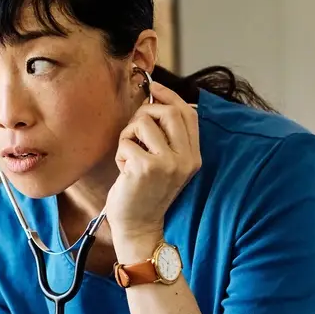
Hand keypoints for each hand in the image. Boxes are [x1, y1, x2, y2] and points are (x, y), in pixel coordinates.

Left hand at [106, 83, 200, 260]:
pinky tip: (124, 171)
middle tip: (133, 131)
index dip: (169, 96)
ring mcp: (168, 163)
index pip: (188, 113)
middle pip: (168, 111)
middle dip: (144, 113)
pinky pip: (126, 141)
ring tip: (129, 157)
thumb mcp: (166, 164)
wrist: (139, 227)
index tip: (153, 86)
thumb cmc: (145, 193)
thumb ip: (168, 137)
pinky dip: (120, 153)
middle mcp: (186, 159)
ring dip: (128, 136)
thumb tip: (159, 99)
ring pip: (143, 123)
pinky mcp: (146, 167)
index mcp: (194, 156)